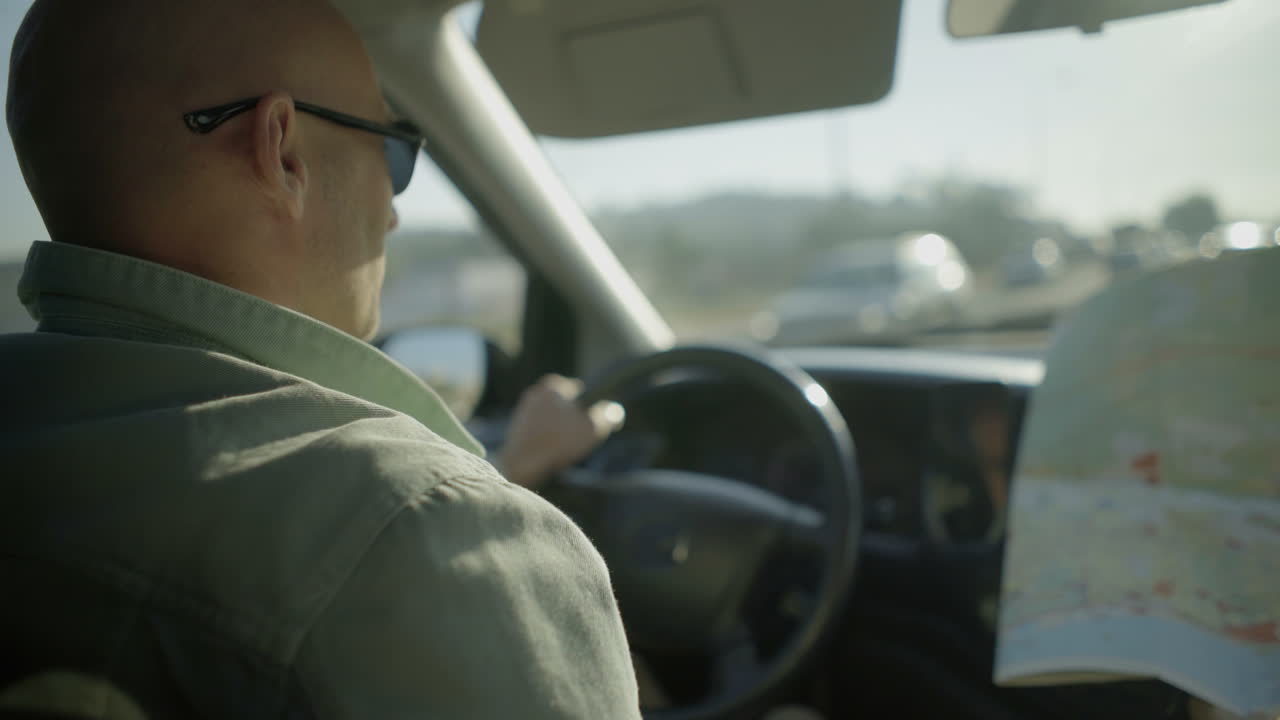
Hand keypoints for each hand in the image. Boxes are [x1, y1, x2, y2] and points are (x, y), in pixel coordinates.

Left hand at [498, 374, 623, 489]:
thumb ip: (608, 416)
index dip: (590, 409)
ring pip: (553, 420)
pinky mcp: (517, 428)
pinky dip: (548, 441)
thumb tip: (615, 411)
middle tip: (579, 440)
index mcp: (553, 385)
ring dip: (561, 432)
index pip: (581, 392)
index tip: (592, 425)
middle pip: (567, 407)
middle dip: (574, 421)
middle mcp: (536, 392)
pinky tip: (551, 454)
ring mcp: (524, 410)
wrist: (521, 464)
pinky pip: (541, 432)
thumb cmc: (558, 443)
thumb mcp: (593, 428)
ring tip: (564, 450)